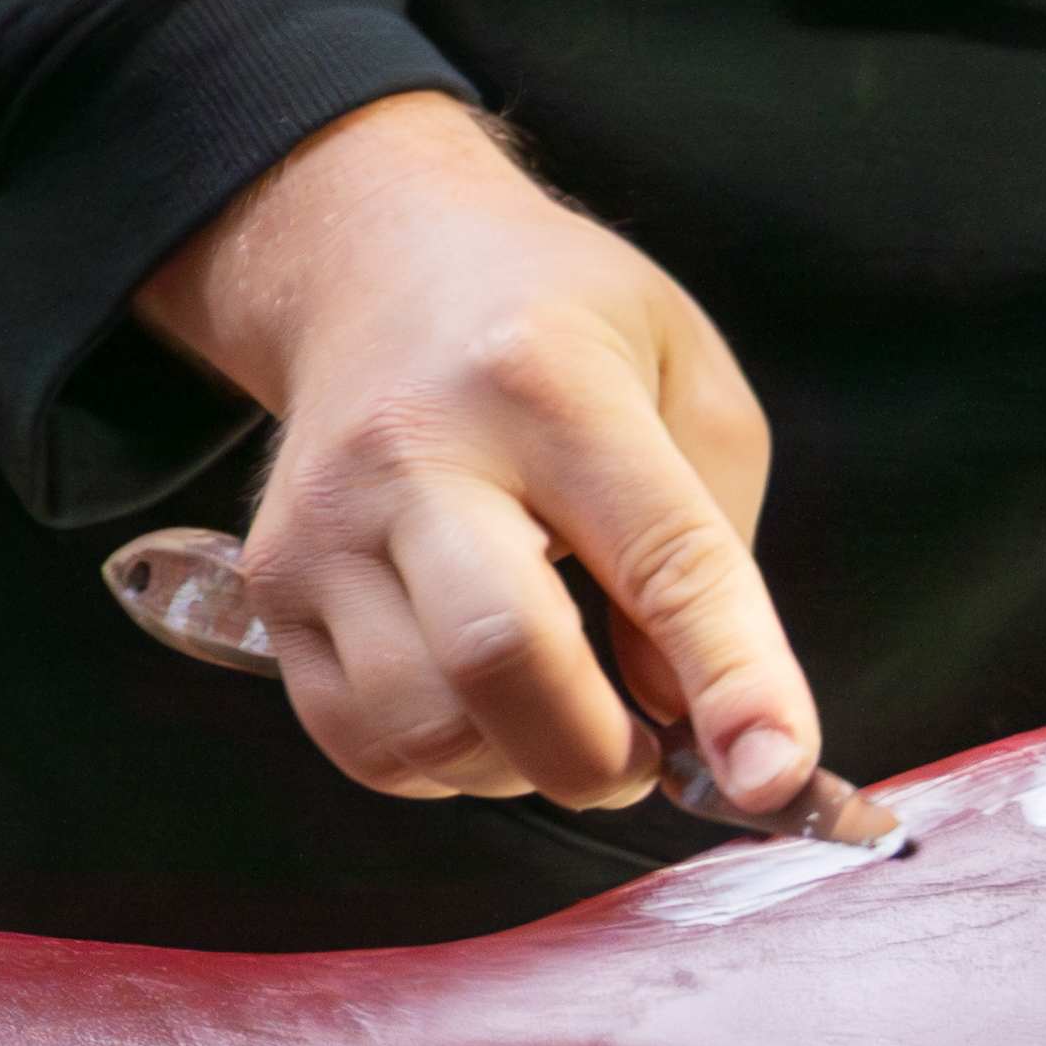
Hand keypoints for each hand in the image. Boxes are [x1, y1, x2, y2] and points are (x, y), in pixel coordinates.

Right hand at [134, 95, 816, 812]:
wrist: (371, 270)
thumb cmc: (555, 327)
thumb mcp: (686, 383)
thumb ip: (707, 551)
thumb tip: (691, 719)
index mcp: (547, 384)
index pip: (658, 557)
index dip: (730, 680)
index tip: (774, 774)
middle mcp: (413, 454)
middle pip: (500, 656)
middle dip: (598, 755)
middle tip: (646, 754)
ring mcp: (323, 529)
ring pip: (422, 725)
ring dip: (522, 766)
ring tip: (563, 720)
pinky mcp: (271, 589)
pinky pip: (360, 741)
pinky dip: (444, 765)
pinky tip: (481, 710)